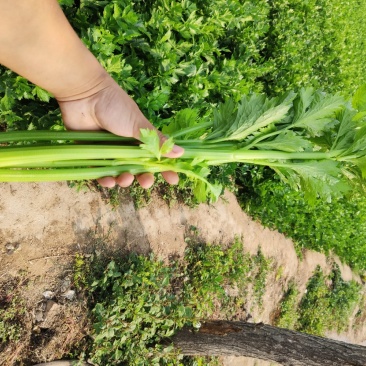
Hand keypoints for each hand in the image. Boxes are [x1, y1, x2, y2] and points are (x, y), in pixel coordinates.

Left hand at [58, 74, 183, 187]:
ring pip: (120, 173)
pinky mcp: (92, 154)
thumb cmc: (115, 106)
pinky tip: (108, 181)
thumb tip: (181, 152)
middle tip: (146, 182)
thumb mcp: (139, 125)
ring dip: (125, 180)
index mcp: (140, 138)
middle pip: (138, 168)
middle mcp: (126, 146)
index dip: (164, 168)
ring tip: (124, 179)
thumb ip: (157, 141)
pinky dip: (105, 179)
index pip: (156, 156)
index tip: (173, 180)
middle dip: (144, 178)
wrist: (84, 94)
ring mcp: (109, 151)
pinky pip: (100, 172)